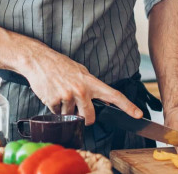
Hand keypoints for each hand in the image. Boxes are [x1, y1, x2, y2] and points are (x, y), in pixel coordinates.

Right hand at [22, 50, 141, 125]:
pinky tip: (52, 94)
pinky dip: (55, 108)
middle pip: (90, 116)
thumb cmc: (60, 65)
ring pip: (70, 115)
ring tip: (60, 92)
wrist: (38, 60)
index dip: (128, 106)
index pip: (114, 95)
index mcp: (90, 81)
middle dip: (85, 118)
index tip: (138, 114)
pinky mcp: (54, 101)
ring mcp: (67, 96)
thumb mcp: (80, 71)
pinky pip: (57, 114)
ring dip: (65, 110)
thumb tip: (103, 100)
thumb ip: (91, 86)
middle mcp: (81, 90)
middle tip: (78, 111)